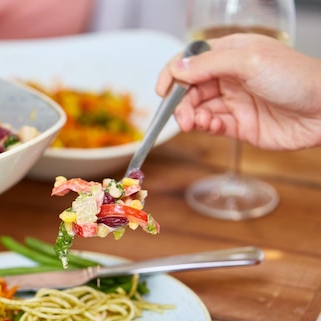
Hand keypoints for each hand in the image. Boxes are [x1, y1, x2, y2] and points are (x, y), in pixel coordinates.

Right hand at [156, 34, 320, 150]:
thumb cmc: (296, 78)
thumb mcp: (248, 61)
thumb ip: (208, 65)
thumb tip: (176, 69)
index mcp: (231, 54)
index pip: (191, 62)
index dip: (173, 75)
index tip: (162, 90)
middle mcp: (230, 77)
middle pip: (190, 89)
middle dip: (181, 102)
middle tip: (182, 116)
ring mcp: (235, 101)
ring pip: (199, 109)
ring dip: (192, 116)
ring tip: (196, 123)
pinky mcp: (240, 125)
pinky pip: (213, 126)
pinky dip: (206, 127)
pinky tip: (211, 126)